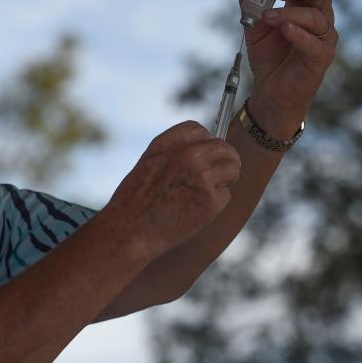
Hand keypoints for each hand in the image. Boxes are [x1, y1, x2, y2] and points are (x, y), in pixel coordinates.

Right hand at [102, 121, 240, 261]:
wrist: (128, 232)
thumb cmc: (133, 204)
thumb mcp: (147, 165)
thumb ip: (172, 154)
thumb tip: (200, 152)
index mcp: (167, 144)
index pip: (199, 129)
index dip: (204, 143)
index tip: (202, 156)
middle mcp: (187, 155)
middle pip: (222, 146)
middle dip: (223, 160)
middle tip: (218, 176)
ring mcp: (201, 176)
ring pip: (232, 167)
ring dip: (225, 179)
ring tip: (207, 193)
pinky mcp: (211, 200)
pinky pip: (226, 195)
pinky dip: (216, 204)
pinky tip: (196, 211)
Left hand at [240, 0, 337, 137]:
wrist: (271, 91)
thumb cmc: (268, 57)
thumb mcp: (254, 30)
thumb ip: (250, 10)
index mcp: (304, 6)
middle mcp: (319, 18)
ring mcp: (323, 37)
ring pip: (316, 16)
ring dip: (289, 13)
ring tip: (267, 18)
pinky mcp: (322, 57)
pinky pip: (315, 43)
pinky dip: (299, 34)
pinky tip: (284, 29)